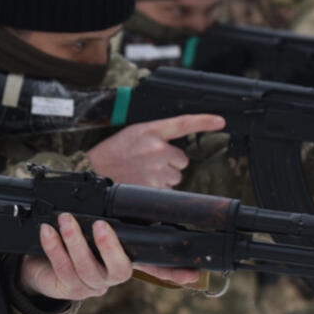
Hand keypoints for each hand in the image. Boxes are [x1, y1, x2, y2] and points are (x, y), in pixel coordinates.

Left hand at [19, 213, 199, 300]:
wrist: (41, 266)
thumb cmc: (74, 242)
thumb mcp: (96, 229)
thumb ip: (118, 221)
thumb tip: (140, 205)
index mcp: (124, 262)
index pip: (154, 269)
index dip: (174, 272)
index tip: (193, 272)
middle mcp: (111, 278)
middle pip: (119, 271)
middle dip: (110, 247)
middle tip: (100, 225)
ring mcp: (90, 286)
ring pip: (86, 268)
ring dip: (74, 241)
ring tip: (65, 220)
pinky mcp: (68, 288)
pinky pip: (62, 268)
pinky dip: (54, 247)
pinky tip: (47, 231)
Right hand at [85, 114, 225, 188]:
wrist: (92, 169)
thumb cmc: (112, 153)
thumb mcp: (133, 135)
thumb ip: (155, 138)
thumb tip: (174, 154)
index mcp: (151, 131)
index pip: (183, 123)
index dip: (204, 121)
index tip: (220, 122)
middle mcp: (156, 148)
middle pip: (181, 161)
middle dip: (170, 164)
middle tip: (149, 164)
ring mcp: (155, 169)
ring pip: (175, 178)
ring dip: (164, 179)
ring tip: (142, 175)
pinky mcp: (152, 187)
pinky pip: (165, 192)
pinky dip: (156, 191)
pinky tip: (141, 184)